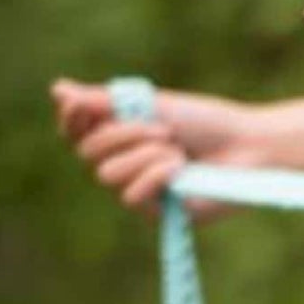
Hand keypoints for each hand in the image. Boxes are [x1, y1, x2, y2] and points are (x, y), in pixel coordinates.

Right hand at [50, 79, 264, 209]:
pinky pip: (132, 196)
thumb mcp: (152, 106)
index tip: (79, 104)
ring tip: (176, 150)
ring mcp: (140, 189)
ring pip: (107, 175)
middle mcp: (125, 163)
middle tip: (162, 128)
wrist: (246, 147)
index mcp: (120, 134)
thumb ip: (104, 102)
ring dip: (144, 155)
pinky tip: (180, 170)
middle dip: (122, 134)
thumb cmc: (205, 123)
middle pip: (88, 152)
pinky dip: (155, 176)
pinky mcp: (157, 213)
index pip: (75, 132)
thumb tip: (57, 90)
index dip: (71, 119)